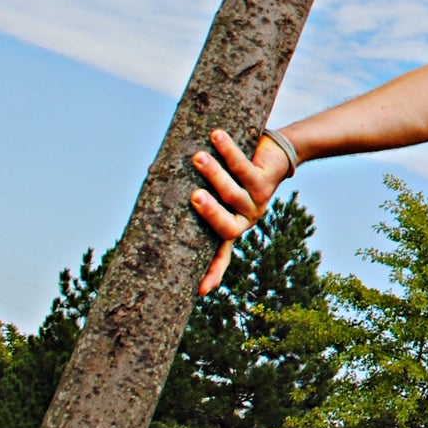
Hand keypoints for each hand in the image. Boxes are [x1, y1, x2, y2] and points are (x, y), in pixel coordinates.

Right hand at [189, 128, 289, 294]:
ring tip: (198, 158)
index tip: (201, 291)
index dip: (212, 272)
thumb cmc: (234, 171)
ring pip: (234, 193)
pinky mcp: (265, 181)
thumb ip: (190, 189)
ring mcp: (257, 201)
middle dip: (211, 213)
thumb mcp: (214, 186)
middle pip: (227, 226)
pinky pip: (244, 167)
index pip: (220, 254)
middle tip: (193, 198)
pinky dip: (229, 151)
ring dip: (216, 174)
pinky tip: (217, 136)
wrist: (279, 154)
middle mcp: (245, 219)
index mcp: (232, 226)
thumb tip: (148, 175)